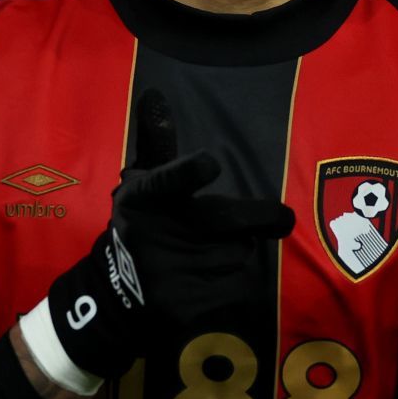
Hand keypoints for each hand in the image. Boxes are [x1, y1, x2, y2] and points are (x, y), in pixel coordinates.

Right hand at [42, 88, 293, 380]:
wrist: (117, 294)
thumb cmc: (141, 226)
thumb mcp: (141, 183)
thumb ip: (157, 142)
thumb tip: (155, 93)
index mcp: (144, 197)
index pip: (167, 178)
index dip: (187, 171)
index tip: (210, 162)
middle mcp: (156, 233)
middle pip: (225, 218)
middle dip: (260, 216)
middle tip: (280, 217)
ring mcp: (172, 273)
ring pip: (240, 251)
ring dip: (242, 248)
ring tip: (217, 250)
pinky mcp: (189, 305)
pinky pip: (237, 285)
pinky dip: (236, 280)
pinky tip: (214, 277)